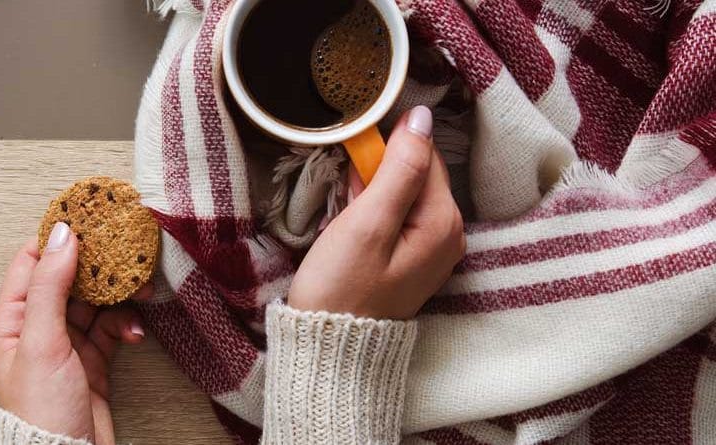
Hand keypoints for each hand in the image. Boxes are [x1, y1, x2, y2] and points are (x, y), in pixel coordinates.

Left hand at [0, 224, 150, 443]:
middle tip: (125, 251)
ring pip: (95, 303)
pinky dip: (124, 325)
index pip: (32, 262)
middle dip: (98, 266)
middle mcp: (37, 328)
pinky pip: (110, 328)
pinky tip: (133, 333)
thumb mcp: (42, 341)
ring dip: (117, 297)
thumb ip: (49, 286)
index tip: (88, 217)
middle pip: (68, 279)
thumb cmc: (41, 410)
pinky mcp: (92, 361)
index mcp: (11, 319)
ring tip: (140, 290)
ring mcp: (66, 345)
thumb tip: (61, 234)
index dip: (58, 238)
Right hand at [289, 106, 465, 319]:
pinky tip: (350, 227)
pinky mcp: (410, 260)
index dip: (386, 147)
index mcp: (445, 221)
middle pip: (415, 174)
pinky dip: (370, 213)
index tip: (354, 160)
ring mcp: (432, 250)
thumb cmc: (342, 286)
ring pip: (401, 194)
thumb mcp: (368, 221)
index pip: (424, 154)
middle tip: (346, 196)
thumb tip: (420, 118)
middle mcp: (449, 234)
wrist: (329, 344)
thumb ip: (399, 168)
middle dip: (377, 173)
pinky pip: (395, 217)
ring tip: (345, 217)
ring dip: (370, 193)